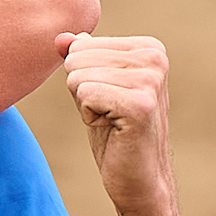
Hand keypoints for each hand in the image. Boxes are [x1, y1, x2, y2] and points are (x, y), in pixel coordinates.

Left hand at [59, 33, 176, 215]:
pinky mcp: (140, 104)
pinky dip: (89, 117)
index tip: (110, 99)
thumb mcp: (93, 86)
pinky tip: (113, 129)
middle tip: (109, 113)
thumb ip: (79, 58)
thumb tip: (60, 37)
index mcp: (149, 47)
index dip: (84, 78)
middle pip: (76, 59)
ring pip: (77, 77)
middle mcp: (155, 57)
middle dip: (82, 91)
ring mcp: (151, 80)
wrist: (139, 178)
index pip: (80, 46)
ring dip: (86, 105)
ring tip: (112, 121)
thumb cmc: (115, 132)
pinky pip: (85, 94)